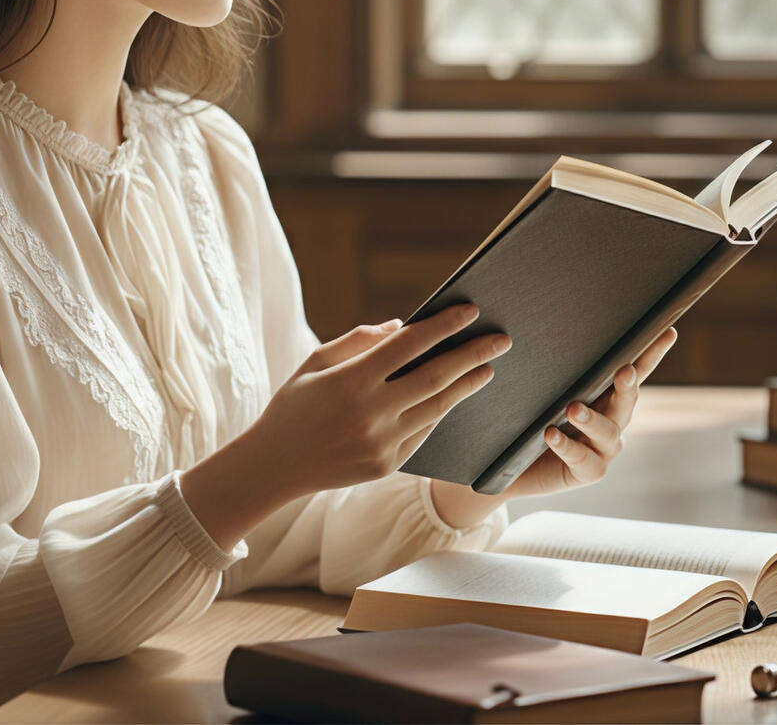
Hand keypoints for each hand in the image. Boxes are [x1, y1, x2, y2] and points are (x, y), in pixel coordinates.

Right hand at [246, 302, 511, 501]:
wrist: (275, 465)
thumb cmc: (294, 404)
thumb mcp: (315, 361)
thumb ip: (358, 340)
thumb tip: (403, 326)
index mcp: (351, 380)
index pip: (408, 345)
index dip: (442, 326)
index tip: (470, 311)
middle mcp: (371, 412)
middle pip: (435, 377)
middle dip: (473, 355)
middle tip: (501, 340)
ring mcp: (382, 442)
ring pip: (437, 408)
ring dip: (467, 386)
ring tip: (488, 368)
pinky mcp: (387, 465)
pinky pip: (423, 433)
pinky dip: (441, 412)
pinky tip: (455, 396)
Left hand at [500, 326, 677, 500]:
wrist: (516, 464)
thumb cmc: (533, 418)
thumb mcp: (544, 389)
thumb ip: (554, 369)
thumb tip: (540, 328)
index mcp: (607, 395)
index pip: (634, 371)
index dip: (652, 354)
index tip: (668, 332)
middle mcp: (613, 421)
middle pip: (626, 401)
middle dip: (627, 385)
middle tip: (624, 371)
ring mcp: (603, 449)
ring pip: (607, 433)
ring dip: (592, 419)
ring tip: (573, 408)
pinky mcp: (588, 471)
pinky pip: (583, 460)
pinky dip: (567, 446)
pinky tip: (551, 435)